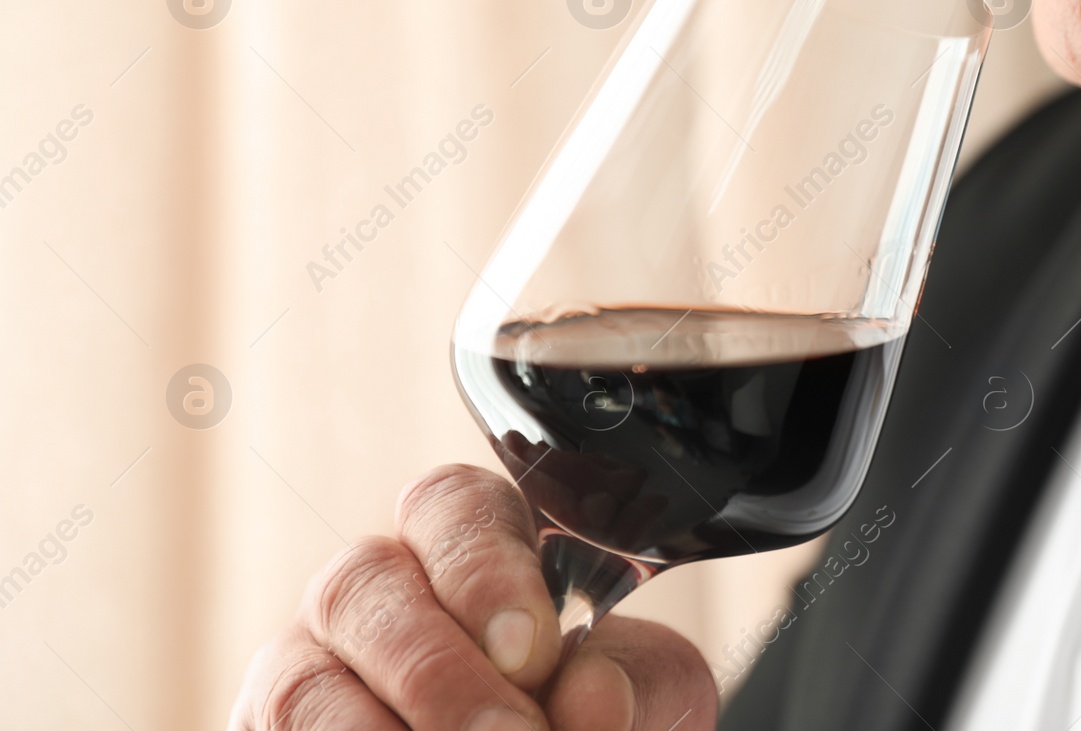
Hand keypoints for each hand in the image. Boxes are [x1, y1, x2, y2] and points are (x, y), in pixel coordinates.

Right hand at [230, 464, 715, 730]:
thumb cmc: (593, 720)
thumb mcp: (647, 698)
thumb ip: (635, 684)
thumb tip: (592, 696)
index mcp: (467, 543)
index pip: (450, 503)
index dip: (482, 569)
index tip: (533, 650)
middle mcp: (371, 589)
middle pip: (361, 583)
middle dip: (438, 674)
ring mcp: (305, 668)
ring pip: (301, 681)